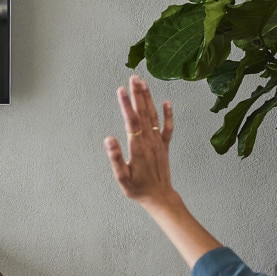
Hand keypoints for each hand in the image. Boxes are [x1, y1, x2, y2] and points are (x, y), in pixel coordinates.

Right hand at [105, 74, 175, 205]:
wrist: (160, 197)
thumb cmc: (138, 189)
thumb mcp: (122, 178)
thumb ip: (115, 158)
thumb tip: (108, 139)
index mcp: (138, 147)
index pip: (131, 121)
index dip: (126, 104)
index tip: (120, 90)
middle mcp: (150, 141)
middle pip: (144, 113)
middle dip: (138, 94)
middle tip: (133, 77)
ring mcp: (158, 142)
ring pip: (154, 116)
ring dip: (149, 99)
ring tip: (143, 83)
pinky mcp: (164, 146)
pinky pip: (167, 127)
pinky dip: (168, 114)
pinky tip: (166, 102)